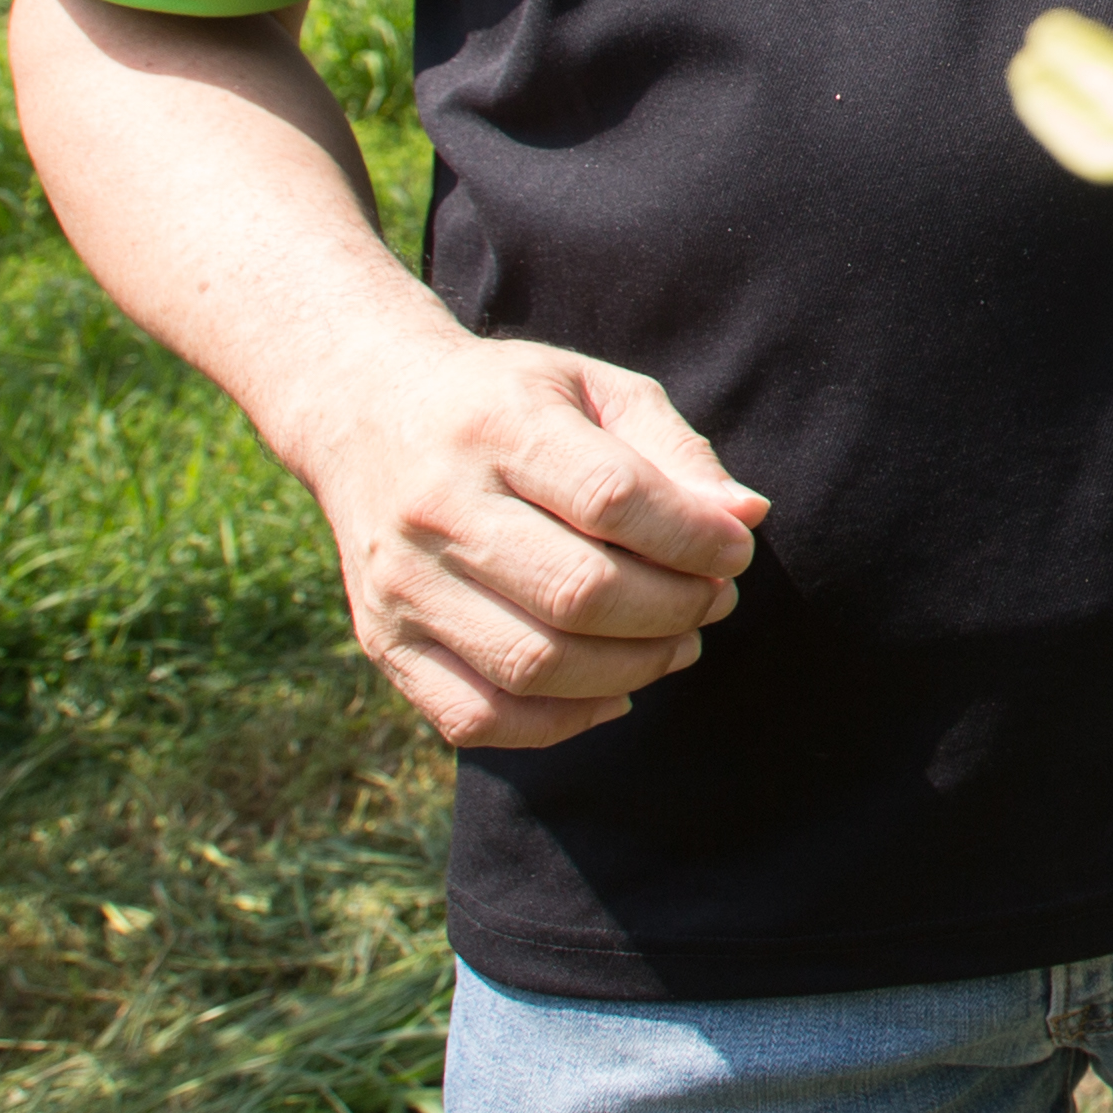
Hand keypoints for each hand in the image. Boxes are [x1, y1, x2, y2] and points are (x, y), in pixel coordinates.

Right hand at [287, 328, 769, 750]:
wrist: (366, 413)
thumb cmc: (508, 402)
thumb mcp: (594, 389)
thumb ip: (675, 451)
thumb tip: (745, 519)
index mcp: (496, 428)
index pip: (612, 500)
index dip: (693, 538)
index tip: (736, 550)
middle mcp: (437, 509)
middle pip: (579, 594)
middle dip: (674, 610)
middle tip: (714, 600)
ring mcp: (402, 584)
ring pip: (534, 665)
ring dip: (633, 670)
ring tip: (678, 643)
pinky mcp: (383, 643)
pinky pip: (476, 717)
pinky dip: (560, 723)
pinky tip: (612, 691)